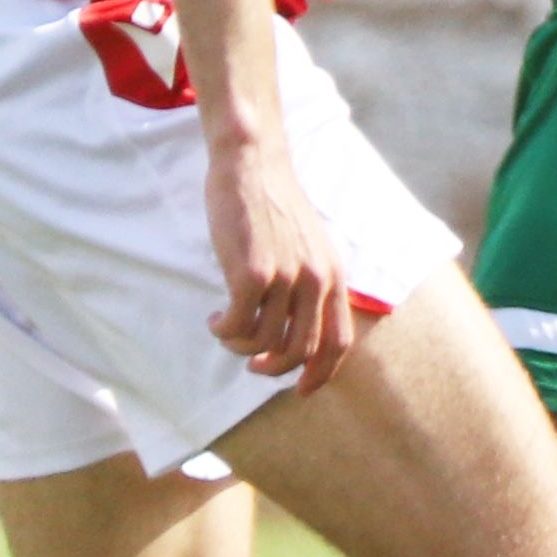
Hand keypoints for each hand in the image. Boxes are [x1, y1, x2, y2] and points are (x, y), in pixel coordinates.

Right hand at [200, 124, 366, 388]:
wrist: (255, 166)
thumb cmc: (275, 208)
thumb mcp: (311, 247)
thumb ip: (312, 282)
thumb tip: (300, 325)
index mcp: (335, 276)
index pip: (339, 342)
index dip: (321, 374)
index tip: (301, 391)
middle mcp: (318, 280)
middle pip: (302, 350)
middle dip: (274, 368)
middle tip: (252, 364)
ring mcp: (287, 277)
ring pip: (265, 342)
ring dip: (241, 347)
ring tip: (227, 327)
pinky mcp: (253, 273)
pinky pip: (238, 325)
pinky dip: (224, 331)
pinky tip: (216, 318)